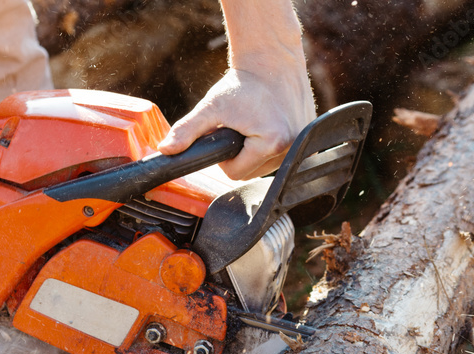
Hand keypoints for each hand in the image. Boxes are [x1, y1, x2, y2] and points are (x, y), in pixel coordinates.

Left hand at [157, 66, 315, 180]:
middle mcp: (292, 147)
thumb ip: (186, 130)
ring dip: (255, 152)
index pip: (235, 173)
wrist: (271, 61)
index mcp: (271, 143)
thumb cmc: (242, 84)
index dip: (224, 157)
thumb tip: (165, 150)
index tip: (226, 134)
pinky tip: (267, 124)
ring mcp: (303, 143)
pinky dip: (271, 146)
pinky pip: (281, 155)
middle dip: (240, 155)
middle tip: (239, 128)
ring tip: (253, 125)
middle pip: (251, 173)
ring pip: (266, 167)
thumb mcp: (211, 107)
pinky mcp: (308, 138)